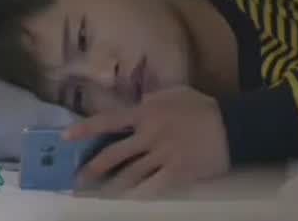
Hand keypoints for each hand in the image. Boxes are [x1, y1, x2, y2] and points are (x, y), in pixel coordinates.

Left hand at [65, 86, 230, 198]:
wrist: (232, 127)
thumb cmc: (202, 108)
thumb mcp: (174, 93)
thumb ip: (150, 99)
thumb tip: (134, 105)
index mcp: (146, 112)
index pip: (109, 120)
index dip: (85, 129)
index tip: (65, 138)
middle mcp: (150, 135)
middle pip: (113, 155)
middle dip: (92, 169)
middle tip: (77, 180)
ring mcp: (163, 156)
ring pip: (129, 177)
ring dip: (109, 189)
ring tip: (95, 198)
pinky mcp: (176, 174)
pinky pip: (151, 190)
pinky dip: (137, 198)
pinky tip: (126, 204)